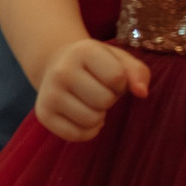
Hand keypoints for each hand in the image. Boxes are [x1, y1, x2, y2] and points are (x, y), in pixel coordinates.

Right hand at [35, 39, 151, 141]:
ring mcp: (49, 93)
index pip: (117, 77)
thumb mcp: (118, 59)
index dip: (121, 83)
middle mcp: (61, 70)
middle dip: (109, 99)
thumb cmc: (95, 64)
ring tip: (89, 102)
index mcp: (82, 51)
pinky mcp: (43, 114)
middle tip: (98, 90)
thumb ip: (138, 72)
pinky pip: (77, 135)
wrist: (55, 64)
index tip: (109, 77)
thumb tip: (142, 93)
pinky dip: (87, 131)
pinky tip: (82, 116)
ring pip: (91, 120)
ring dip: (98, 115)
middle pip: (104, 100)